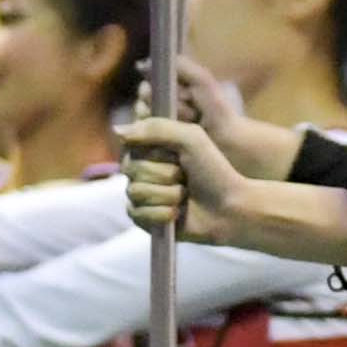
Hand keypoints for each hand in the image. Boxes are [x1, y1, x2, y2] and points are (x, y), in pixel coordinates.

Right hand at [120, 112, 245, 240]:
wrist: (229, 207)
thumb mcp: (190, 138)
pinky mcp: (142, 217)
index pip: (130, 142)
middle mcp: (140, 168)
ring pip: (135, 191)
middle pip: (131, 168)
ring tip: (184, 196)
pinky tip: (177, 213)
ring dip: (168, 194)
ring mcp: (140, 193)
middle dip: (165, 174)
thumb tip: (117, 131)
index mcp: (149, 146)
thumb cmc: (213, 170)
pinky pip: (137, 213)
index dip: (154, 151)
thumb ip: (155, 128)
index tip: (175, 153)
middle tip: (185, 176)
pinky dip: (162, 213)